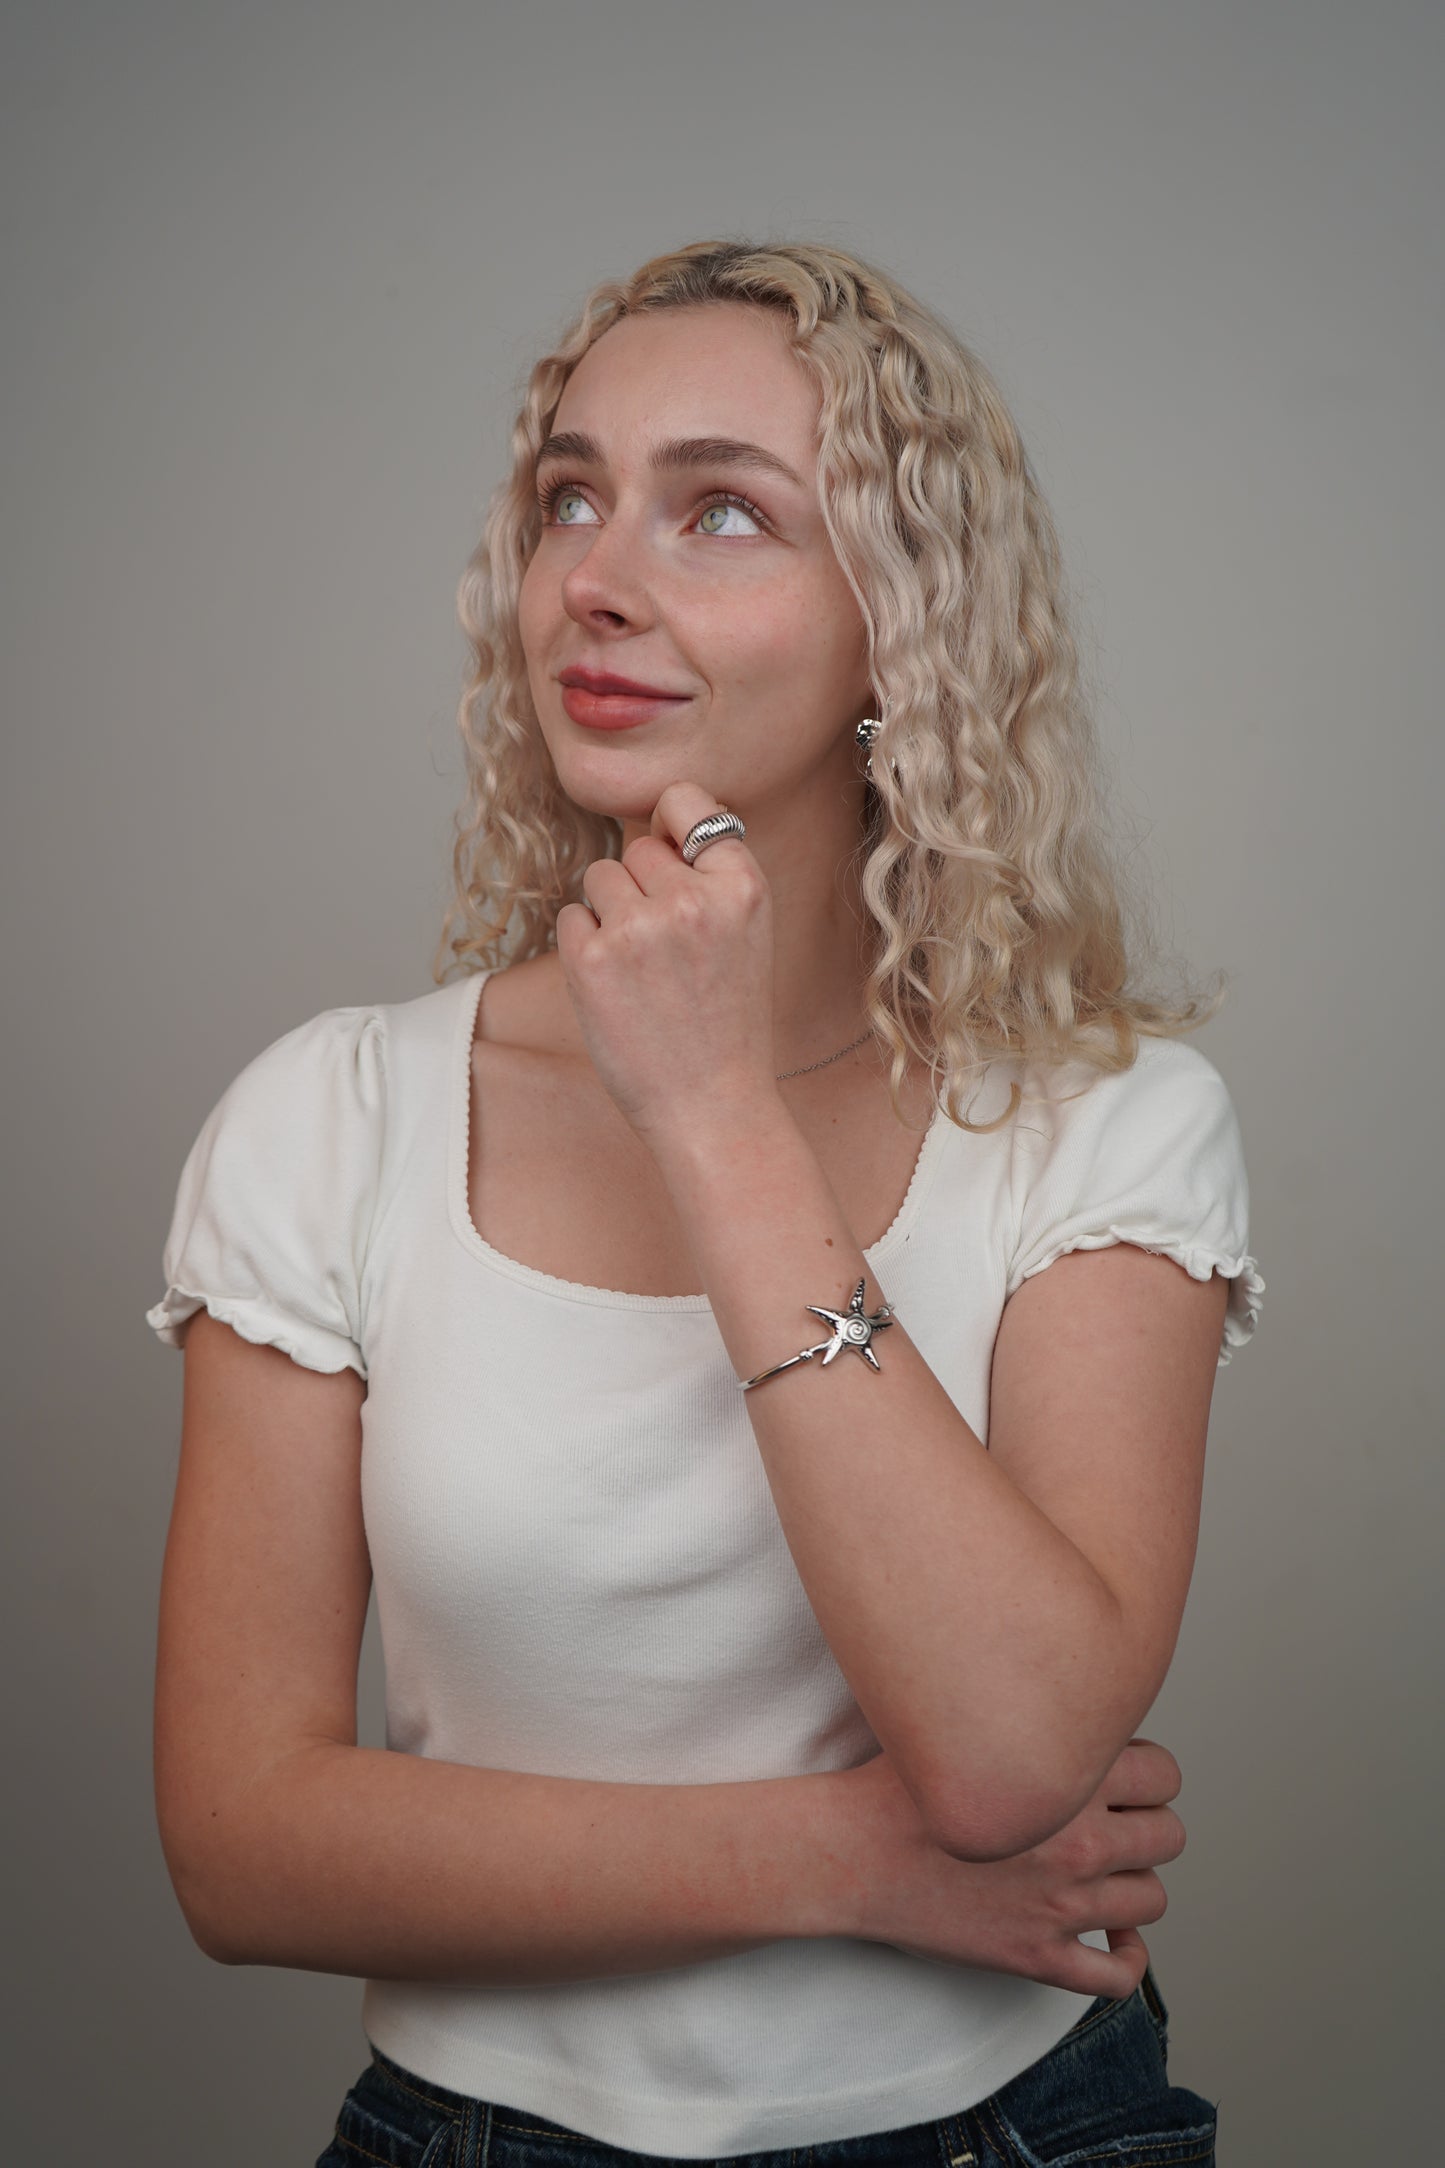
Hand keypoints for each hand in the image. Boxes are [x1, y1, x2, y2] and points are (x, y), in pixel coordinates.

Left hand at [554, 781, 778, 1147]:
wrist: (711, 1105)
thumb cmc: (726, 1021)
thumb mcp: (747, 933)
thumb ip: (710, 876)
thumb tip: (651, 824)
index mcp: (743, 886)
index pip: (686, 800)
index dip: (671, 827)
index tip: (673, 862)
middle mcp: (692, 899)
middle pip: (636, 849)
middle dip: (641, 887)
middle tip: (664, 948)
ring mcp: (638, 928)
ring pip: (599, 878)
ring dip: (609, 914)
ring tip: (642, 970)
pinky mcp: (591, 959)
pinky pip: (571, 917)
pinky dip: (584, 946)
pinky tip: (617, 987)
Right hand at [833, 1737, 1185, 2000]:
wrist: (846, 1850)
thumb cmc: (894, 1784)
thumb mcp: (967, 1722)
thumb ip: (1030, 1716)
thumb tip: (1068, 1703)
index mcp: (1066, 1777)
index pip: (1163, 1773)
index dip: (1147, 1772)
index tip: (1121, 1776)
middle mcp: (1076, 1843)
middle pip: (1168, 1836)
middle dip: (1149, 1825)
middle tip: (1117, 1822)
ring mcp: (1060, 1906)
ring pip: (1152, 1900)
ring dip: (1136, 1884)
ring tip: (1107, 1872)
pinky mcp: (1036, 1956)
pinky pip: (1116, 1976)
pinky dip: (1128, 1960)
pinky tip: (1115, 1939)